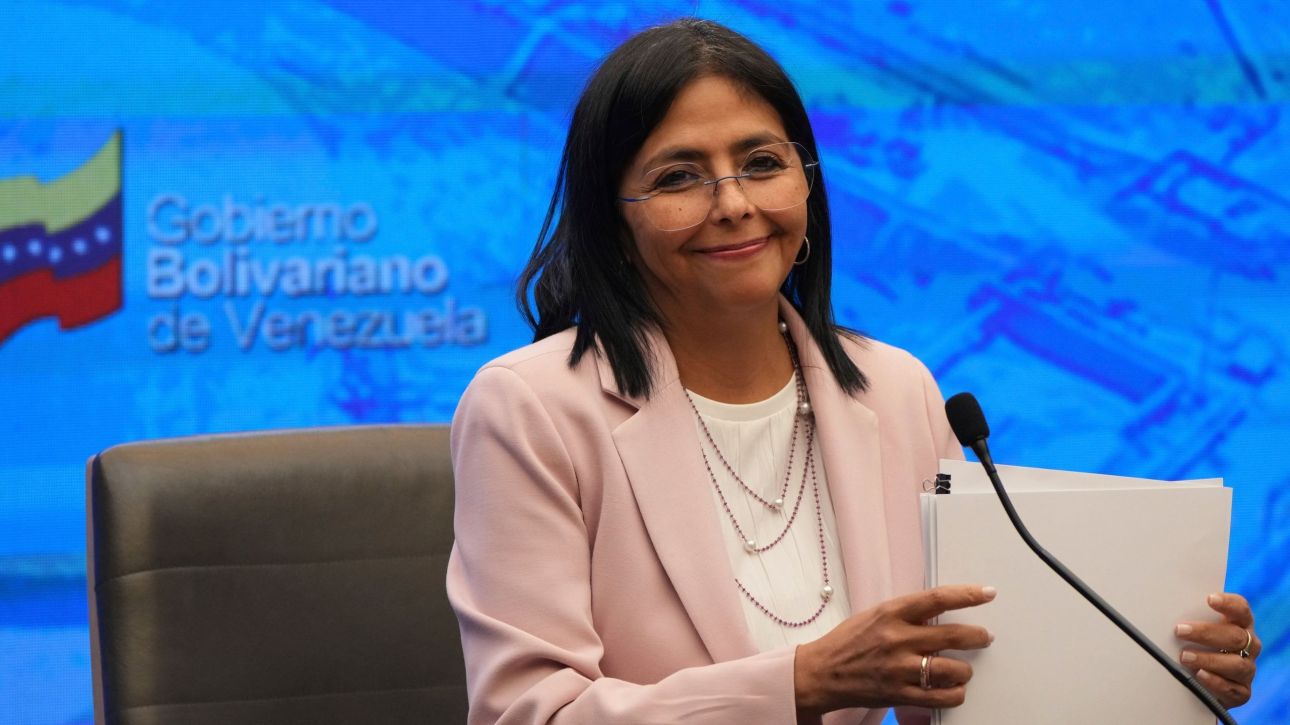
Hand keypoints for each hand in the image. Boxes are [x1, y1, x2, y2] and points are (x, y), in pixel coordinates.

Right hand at [794, 584, 995, 713]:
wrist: (822, 673)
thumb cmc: (847, 642)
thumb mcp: (875, 615)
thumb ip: (907, 614)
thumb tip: (941, 612)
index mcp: (891, 613)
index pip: (937, 599)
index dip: (967, 595)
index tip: (987, 594)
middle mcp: (898, 639)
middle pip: (953, 635)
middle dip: (978, 636)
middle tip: (985, 636)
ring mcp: (900, 669)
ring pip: (953, 670)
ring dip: (965, 670)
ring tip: (963, 669)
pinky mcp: (901, 694)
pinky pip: (942, 697)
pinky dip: (955, 693)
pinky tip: (952, 688)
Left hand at [1176, 592, 1259, 707]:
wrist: (1203, 683)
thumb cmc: (1197, 647)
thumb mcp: (1196, 631)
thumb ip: (1190, 620)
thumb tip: (1161, 609)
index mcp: (1239, 625)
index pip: (1241, 610)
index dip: (1229, 603)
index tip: (1209, 599)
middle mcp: (1248, 646)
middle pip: (1235, 636)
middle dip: (1206, 633)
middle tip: (1180, 631)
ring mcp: (1247, 669)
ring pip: (1236, 664)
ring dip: (1208, 659)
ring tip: (1184, 656)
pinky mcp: (1242, 692)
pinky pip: (1232, 688)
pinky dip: (1215, 681)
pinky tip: (1199, 675)